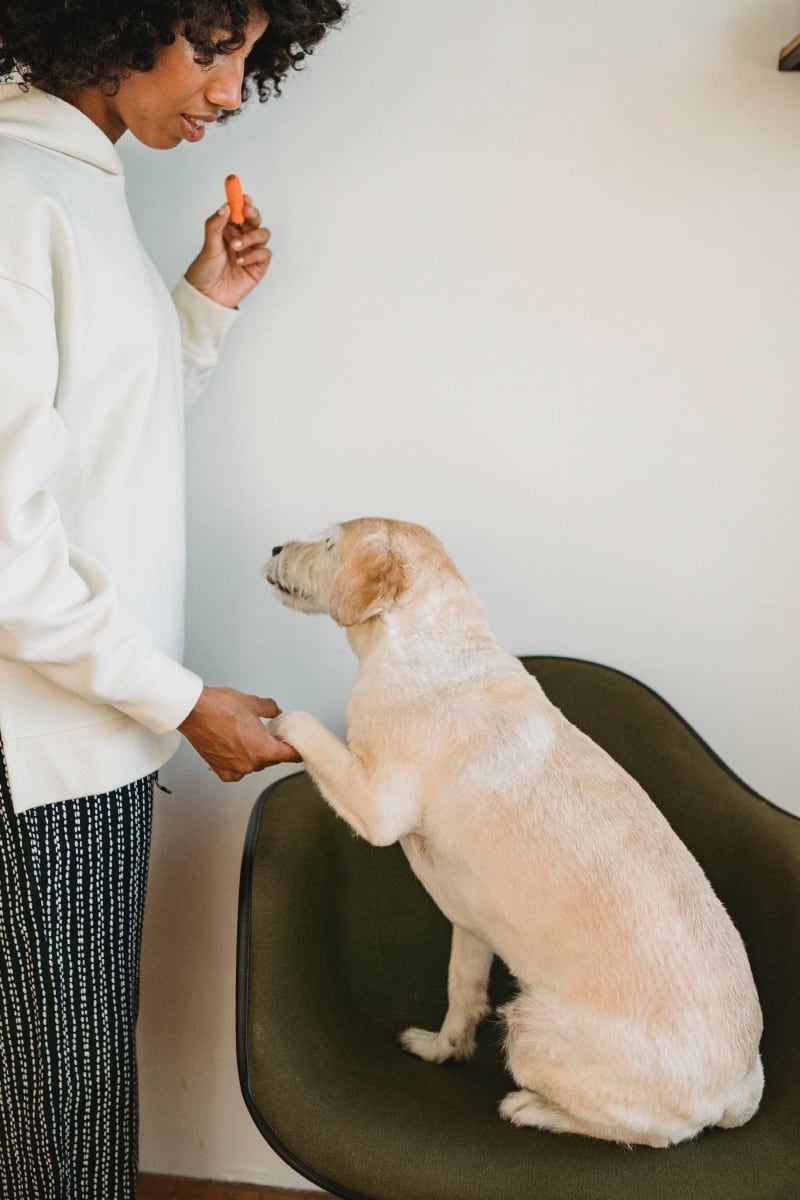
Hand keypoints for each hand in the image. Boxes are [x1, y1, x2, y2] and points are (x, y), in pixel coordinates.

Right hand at [178, 686, 301, 781]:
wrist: (193, 710)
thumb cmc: (219, 707)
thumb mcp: (254, 703)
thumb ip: (270, 709)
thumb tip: (275, 711)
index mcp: (264, 750)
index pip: (290, 755)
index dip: (296, 750)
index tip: (299, 748)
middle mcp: (250, 763)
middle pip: (272, 760)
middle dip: (273, 748)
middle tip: (270, 734)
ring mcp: (234, 768)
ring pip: (254, 765)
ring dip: (255, 754)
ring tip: (248, 737)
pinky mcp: (219, 769)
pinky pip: (236, 772)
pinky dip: (239, 764)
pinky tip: (237, 752)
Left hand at [183, 195, 271, 308]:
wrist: (207, 296)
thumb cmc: (205, 271)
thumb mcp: (208, 244)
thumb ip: (216, 224)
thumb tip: (226, 206)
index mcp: (228, 230)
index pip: (239, 211)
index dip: (243, 202)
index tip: (242, 196)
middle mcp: (241, 238)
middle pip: (255, 219)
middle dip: (252, 214)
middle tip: (246, 212)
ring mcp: (251, 252)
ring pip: (263, 234)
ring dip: (250, 237)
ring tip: (235, 246)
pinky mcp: (258, 267)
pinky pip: (264, 254)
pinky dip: (253, 255)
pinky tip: (240, 261)